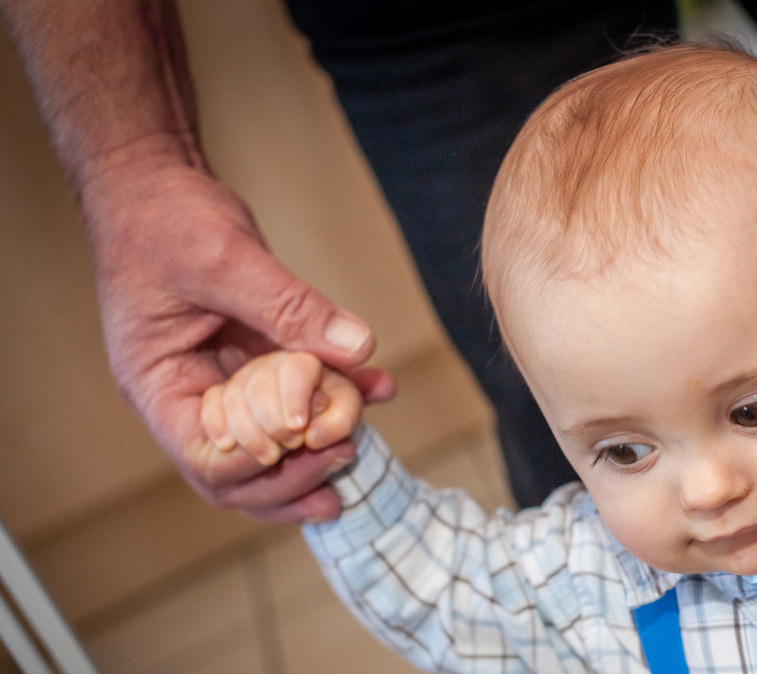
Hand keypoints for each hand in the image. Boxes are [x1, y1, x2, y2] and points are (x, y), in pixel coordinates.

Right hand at [82, 148, 394, 523]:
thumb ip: (289, 307)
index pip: (204, 457)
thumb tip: (358, 347)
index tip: (309, 440)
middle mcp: (188, 393)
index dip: (258, 465)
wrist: (158, 182)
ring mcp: (222, 377)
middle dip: (291, 478)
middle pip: (238, 469)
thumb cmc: (164, 219)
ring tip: (363, 447)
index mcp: (158, 385)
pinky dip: (336, 393)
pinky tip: (378, 385)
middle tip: (345, 460)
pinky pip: (297, 390)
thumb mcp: (226, 260)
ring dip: (318, 446)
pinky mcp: (252, 355)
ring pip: (272, 438)